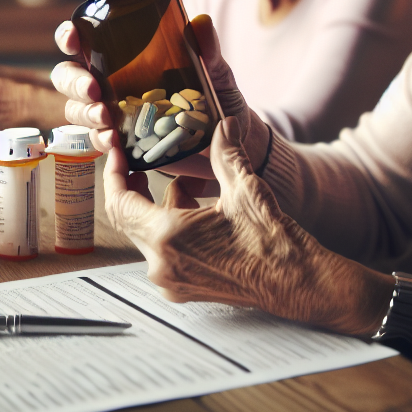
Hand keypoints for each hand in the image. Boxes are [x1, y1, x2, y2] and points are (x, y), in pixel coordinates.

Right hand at [51, 14, 259, 181]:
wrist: (233, 144)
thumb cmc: (220, 100)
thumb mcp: (216, 74)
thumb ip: (209, 52)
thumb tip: (202, 23)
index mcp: (127, 56)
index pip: (85, 40)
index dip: (69, 37)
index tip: (73, 39)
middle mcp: (114, 82)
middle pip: (70, 77)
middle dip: (74, 82)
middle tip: (94, 90)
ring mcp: (116, 112)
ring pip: (78, 109)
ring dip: (85, 113)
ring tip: (105, 118)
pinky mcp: (124, 142)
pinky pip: (98, 140)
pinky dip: (100, 140)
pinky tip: (113, 140)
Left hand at [96, 104, 389, 335]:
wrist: (297, 283)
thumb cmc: (273, 242)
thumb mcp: (246, 188)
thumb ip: (226, 152)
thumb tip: (223, 123)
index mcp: (167, 237)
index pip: (119, 203)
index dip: (114, 174)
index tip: (115, 154)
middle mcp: (162, 264)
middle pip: (129, 220)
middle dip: (136, 188)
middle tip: (142, 162)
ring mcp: (172, 281)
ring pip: (148, 236)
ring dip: (159, 208)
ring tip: (184, 185)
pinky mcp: (185, 288)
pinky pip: (164, 253)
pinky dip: (172, 229)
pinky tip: (197, 213)